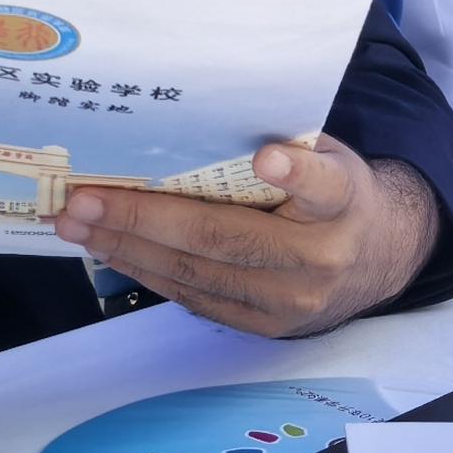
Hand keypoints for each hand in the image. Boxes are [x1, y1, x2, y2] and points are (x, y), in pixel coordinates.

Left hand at [44, 136, 437, 337]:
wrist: (374, 261)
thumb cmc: (331, 193)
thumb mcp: (326, 156)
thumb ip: (281, 146)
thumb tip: (185, 126)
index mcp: (343, 201)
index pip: (324, 185)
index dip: (296, 173)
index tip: (267, 157)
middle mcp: (319, 257)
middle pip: (224, 239)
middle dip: (143, 218)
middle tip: (85, 200)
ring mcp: (289, 301)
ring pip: (196, 275)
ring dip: (127, 248)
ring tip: (77, 224)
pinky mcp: (264, 326)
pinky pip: (194, 298)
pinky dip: (145, 270)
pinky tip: (109, 247)